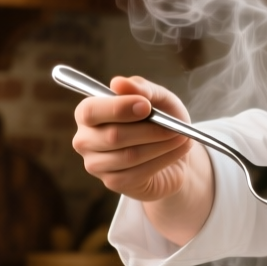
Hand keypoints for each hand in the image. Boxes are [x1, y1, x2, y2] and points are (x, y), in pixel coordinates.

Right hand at [71, 76, 213, 244]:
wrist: (173, 151)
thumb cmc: (159, 119)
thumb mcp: (157, 98)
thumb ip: (140, 88)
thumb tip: (118, 83)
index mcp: (88, 113)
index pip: (91, 111)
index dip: (118, 108)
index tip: (147, 106)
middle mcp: (84, 140)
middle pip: (113, 136)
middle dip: (149, 130)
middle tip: (174, 127)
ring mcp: (96, 164)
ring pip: (130, 156)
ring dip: (161, 145)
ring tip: (181, 137)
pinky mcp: (113, 182)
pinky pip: (139, 172)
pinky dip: (164, 159)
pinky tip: (178, 150)